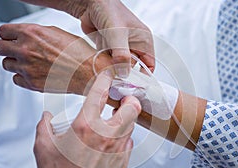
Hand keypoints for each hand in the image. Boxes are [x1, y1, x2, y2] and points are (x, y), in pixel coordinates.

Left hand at [0, 23, 110, 93]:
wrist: (89, 72)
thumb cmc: (79, 53)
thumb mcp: (56, 33)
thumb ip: (36, 33)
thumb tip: (26, 36)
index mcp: (31, 33)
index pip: (3, 31)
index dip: (7, 35)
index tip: (10, 38)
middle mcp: (26, 50)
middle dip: (6, 49)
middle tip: (14, 51)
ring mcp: (27, 68)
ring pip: (6, 64)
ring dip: (15, 63)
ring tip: (29, 63)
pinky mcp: (31, 83)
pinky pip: (16, 79)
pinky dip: (22, 77)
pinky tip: (34, 74)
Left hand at [18, 0, 154, 76]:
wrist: (89, 3)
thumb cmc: (108, 10)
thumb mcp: (117, 34)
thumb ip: (122, 54)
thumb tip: (124, 73)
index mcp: (143, 40)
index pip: (148, 64)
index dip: (143, 77)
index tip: (135, 88)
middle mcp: (134, 44)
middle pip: (133, 68)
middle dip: (125, 75)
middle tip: (117, 85)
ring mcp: (120, 47)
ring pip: (120, 66)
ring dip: (113, 70)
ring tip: (107, 78)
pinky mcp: (109, 48)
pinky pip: (109, 62)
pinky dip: (104, 66)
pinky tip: (99, 69)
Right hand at [34, 71, 140, 167]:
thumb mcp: (43, 144)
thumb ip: (45, 124)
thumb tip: (48, 116)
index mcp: (85, 126)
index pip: (101, 93)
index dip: (106, 80)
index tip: (109, 76)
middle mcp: (105, 135)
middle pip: (131, 108)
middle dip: (129, 100)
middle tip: (123, 99)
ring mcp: (116, 150)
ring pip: (131, 125)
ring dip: (125, 119)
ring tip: (116, 119)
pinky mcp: (121, 162)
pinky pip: (128, 144)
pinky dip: (123, 138)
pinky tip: (113, 141)